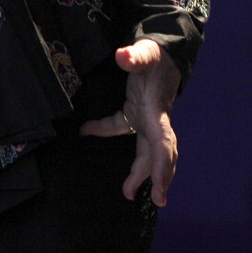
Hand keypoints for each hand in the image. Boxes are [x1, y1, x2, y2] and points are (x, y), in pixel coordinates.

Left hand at [78, 38, 181, 206]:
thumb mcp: (146, 53)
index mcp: (157, 111)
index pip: (162, 142)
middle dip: (159, 178)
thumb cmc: (155, 55)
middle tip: (157, 201)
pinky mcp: (136, 113)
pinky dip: (105, 131)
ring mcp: (147, 119)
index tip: (161, 186)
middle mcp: (155, 120)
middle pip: (158, 154)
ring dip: (142, 172)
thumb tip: (123, 56)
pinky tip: (87, 130)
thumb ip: (135, 56)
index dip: (162, 165)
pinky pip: (121, 128)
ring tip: (129, 192)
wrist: (164, 51)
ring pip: (147, 151)